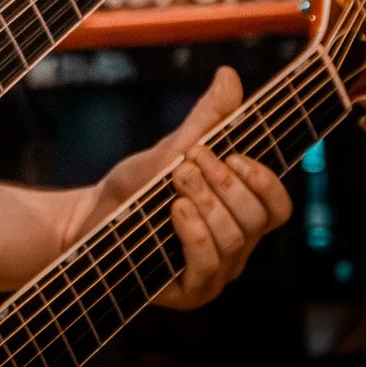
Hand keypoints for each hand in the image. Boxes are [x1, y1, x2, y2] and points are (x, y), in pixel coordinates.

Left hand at [59, 66, 291, 308]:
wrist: (87, 216)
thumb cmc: (134, 186)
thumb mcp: (171, 148)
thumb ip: (207, 120)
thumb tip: (229, 75)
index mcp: (239, 216)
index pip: (278, 207)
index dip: (264, 181)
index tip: (233, 154)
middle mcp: (235, 249)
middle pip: (257, 220)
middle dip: (225, 184)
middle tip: (189, 161)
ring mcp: (214, 273)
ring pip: (235, 240)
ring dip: (206, 202)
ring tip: (175, 179)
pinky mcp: (188, 291)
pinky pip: (207, 265)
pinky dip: (195, 232)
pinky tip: (176, 210)